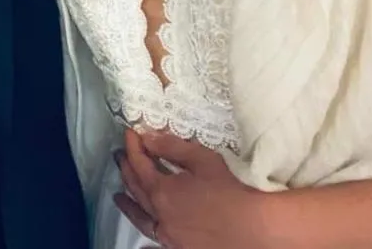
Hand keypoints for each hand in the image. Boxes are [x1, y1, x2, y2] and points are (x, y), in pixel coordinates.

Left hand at [115, 128, 268, 248]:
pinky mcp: (178, 246)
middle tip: (120, 157)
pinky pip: (153, 237)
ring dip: (128, 203)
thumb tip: (148, 138)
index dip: (133, 146)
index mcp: (160, 191)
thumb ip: (171, 147)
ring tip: (118, 196)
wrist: (253, 229)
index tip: (129, 133)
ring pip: (140, 216)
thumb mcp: (201, 160)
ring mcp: (167, 233)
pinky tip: (142, 232)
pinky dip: (143, 231)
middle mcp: (158, 214)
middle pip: (135, 189)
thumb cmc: (229, 191)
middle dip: (126, 170)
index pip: (138, 164)